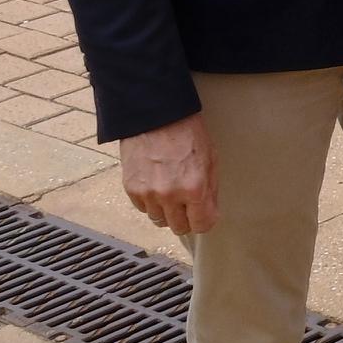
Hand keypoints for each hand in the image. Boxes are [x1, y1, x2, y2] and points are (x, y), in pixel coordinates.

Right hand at [122, 113, 219, 235]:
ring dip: (167, 211)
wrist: (155, 114)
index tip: (204, 214)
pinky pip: (143, 209)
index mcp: (194, 188)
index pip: (202, 225)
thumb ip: (211, 190)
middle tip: (187, 204)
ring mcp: (148, 194)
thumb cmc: (186, 131)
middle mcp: (170, 195)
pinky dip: (150, 202)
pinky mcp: (131, 188)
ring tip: (170, 191)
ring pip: (159, 220)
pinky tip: (155, 185)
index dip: (205, 221)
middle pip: (179, 227)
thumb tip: (209, 213)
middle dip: (186, 218)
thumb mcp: (211, 158)